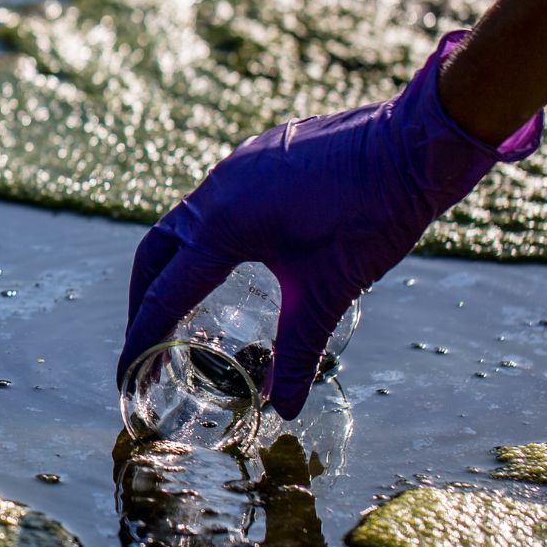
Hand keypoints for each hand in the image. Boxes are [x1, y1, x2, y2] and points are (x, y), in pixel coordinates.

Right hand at [117, 31, 542, 418]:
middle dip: (143, 301)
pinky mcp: (258, 157)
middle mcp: (216, 191)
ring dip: (171, 267)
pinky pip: (211, 203)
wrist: (418, 140)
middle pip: (154, 254)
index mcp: (222, 225)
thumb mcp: (333, 287)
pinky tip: (228, 260)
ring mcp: (236, 168)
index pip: (165, 294)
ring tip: (178, 307)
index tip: (129, 375)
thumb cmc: (377, 209)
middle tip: (146, 342)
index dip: (143, 339)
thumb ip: (300, 349)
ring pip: (181, 224)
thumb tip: (282, 407)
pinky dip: (201, 240)